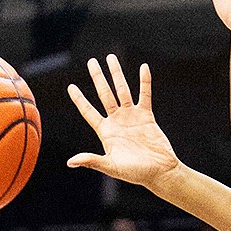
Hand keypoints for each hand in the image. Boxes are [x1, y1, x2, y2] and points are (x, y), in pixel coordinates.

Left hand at [67, 57, 179, 188]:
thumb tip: (71, 162)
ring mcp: (131, 117)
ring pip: (122, 90)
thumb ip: (92, 160)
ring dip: (117, 74)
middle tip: (92, 62)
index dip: (79, 100)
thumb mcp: (111, 167)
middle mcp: (117, 121)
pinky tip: (143, 67)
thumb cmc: (135, 173)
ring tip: (111, 57)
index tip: (71, 87)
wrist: (159, 172)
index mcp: (106, 132)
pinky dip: (144, 82)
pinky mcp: (147, 115)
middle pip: (104, 94)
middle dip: (98, 77)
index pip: (89, 112)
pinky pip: (145, 95)